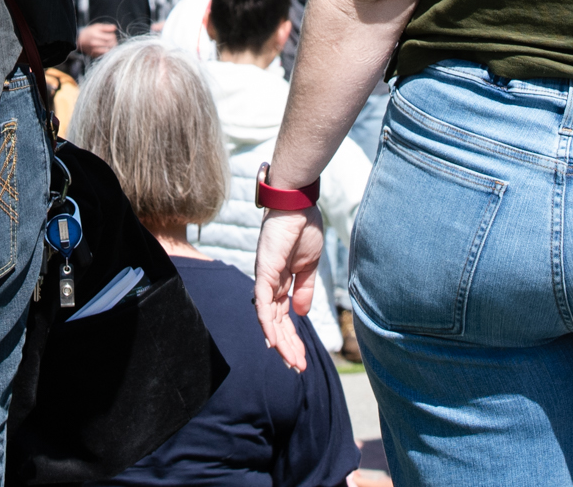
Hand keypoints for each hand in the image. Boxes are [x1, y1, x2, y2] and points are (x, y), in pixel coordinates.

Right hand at [73, 22, 119, 57]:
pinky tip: (105, 48)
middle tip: (112, 40)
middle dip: (113, 42)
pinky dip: (106, 52)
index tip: (112, 35)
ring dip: (111, 48)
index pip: (111, 37)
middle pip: (111, 44)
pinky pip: (104, 55)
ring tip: (109, 44)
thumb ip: (106, 27)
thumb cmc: (89, 32)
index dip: (113, 36)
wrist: (79, 40)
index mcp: (96, 35)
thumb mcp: (97, 26)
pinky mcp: (95, 55)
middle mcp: (95, 44)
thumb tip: (115, 27)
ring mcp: (94, 50)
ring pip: (108, 51)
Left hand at [253, 207, 326, 370]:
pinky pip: (264, 305)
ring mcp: (265, 279)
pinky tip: (275, 343)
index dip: (292, 337)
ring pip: (269, 319)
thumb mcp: (309, 265)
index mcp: (282, 282)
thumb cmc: (304, 228)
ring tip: (292, 361)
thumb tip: (301, 314)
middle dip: (288, 346)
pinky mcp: (264, 273)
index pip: (283, 317)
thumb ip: (304, 290)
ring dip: (280, 342)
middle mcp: (270, 284)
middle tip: (298, 367)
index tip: (302, 357)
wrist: (298, 204)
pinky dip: (269, 325)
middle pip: (276, 323)